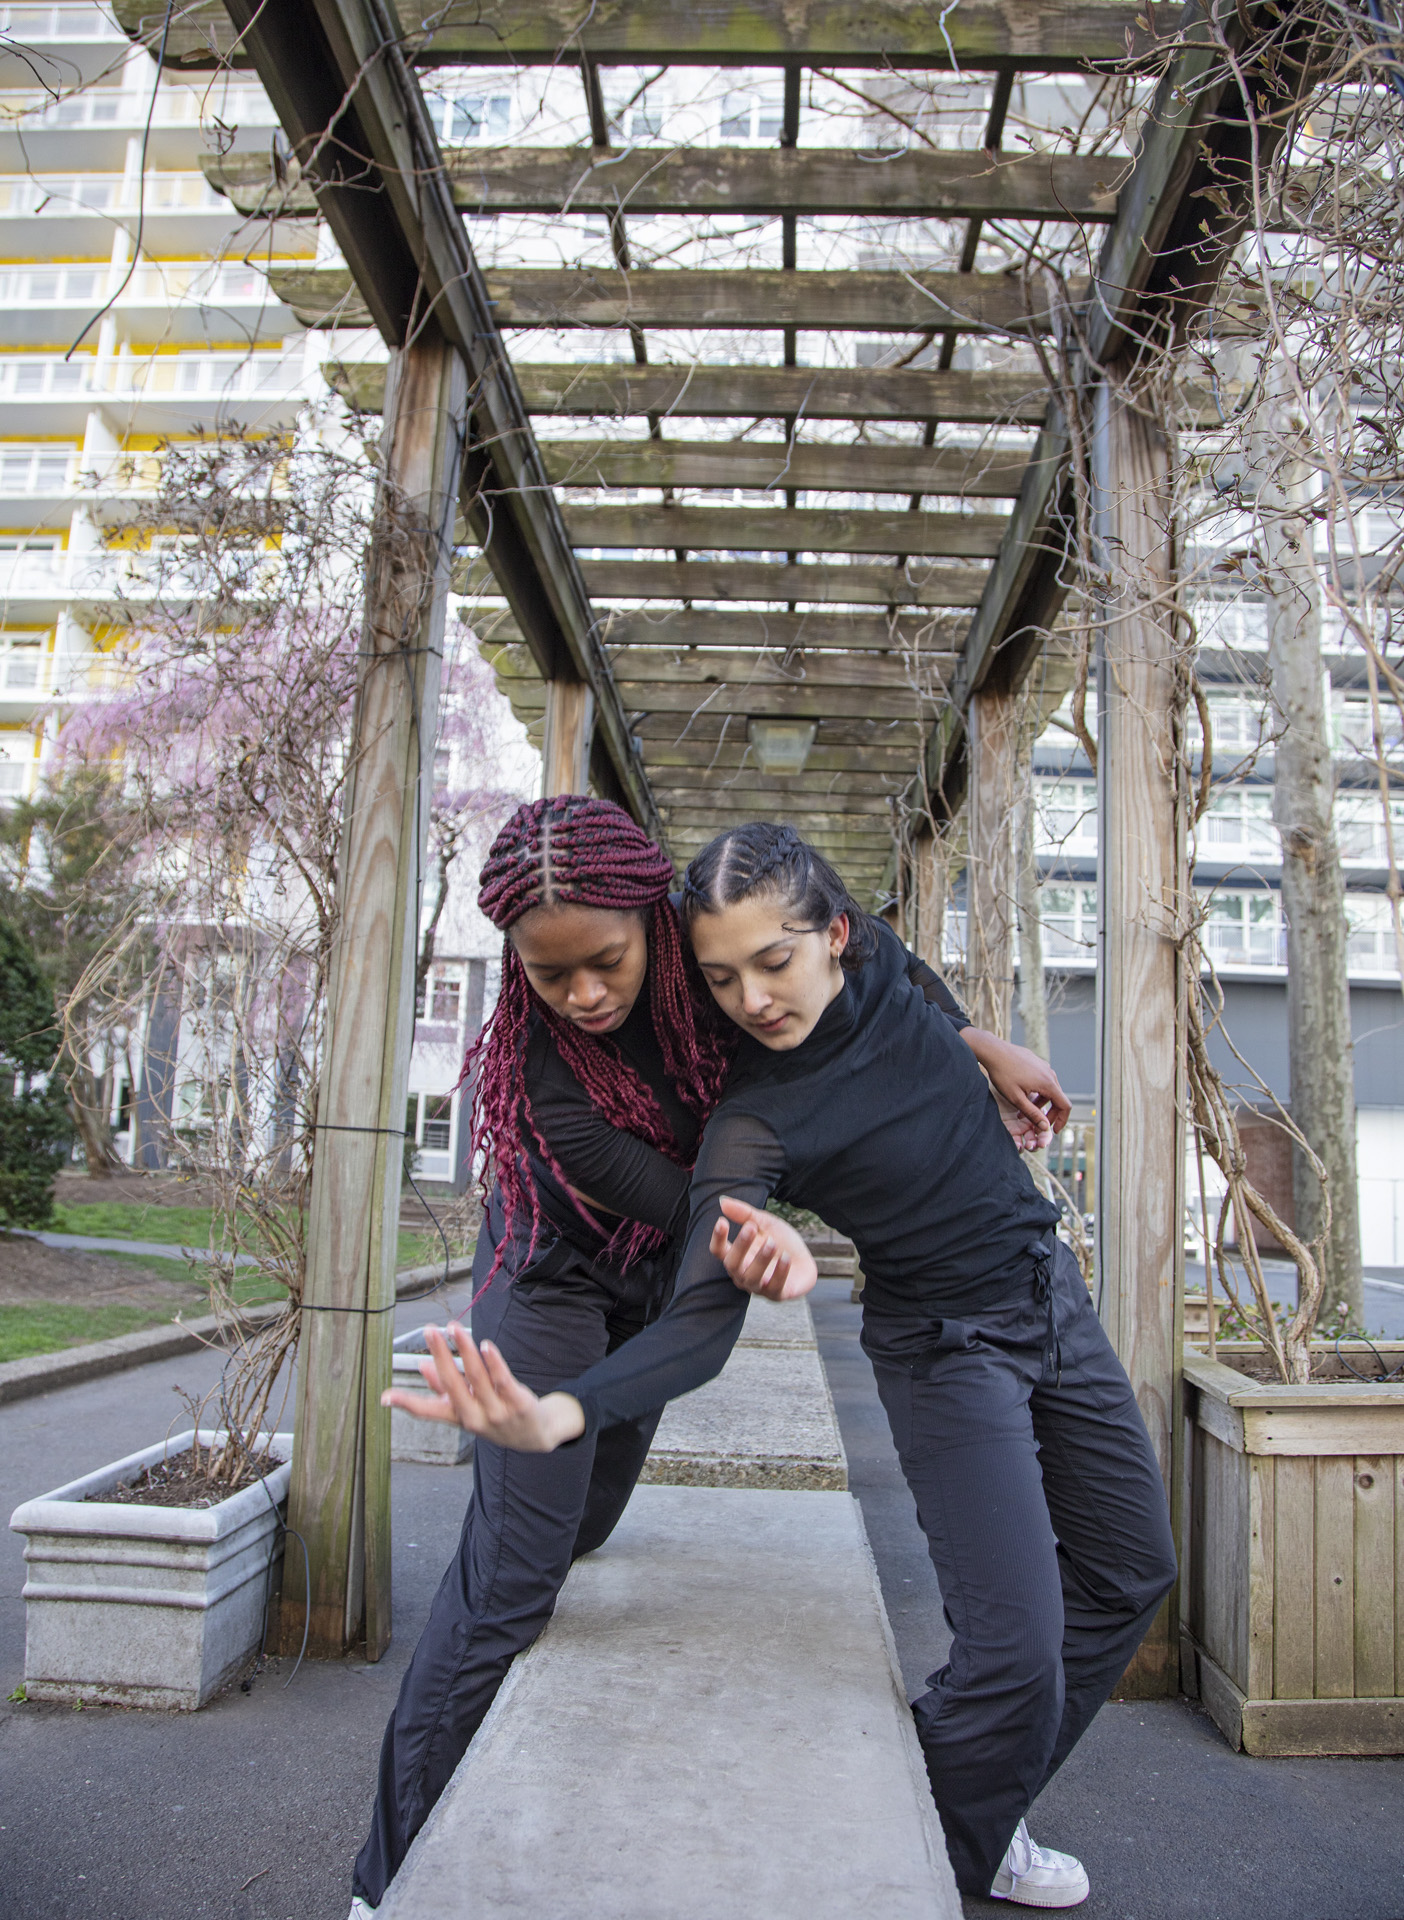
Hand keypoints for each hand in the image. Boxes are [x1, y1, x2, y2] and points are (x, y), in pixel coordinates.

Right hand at [381, 1323, 584, 1452]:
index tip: (385, 1397)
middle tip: (430, 1330)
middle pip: (453, 1384)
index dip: (406, 1404)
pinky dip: (493, 1362)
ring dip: (465, 1350)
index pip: (428, 1412)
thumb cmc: (495, 1415)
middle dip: (440, 1355)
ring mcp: (497, 1413)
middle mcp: (475, 1418)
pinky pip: (503, 1380)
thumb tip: (423, 1366)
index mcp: (458, 1418)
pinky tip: (485, 1346)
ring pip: (477, 1377)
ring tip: (454, 1328)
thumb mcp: (468, 1408)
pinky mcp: (518, 1404)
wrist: (535, 1434)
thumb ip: (445, 1389)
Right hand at [709, 1196, 817, 1300]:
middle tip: (751, 1228)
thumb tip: (722, 1201)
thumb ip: (744, 1214)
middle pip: (732, 1264)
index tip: (722, 1221)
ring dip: (761, 1259)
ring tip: (772, 1243)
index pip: (718, 1251)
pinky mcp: (776, 1294)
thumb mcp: (764, 1223)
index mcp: (736, 1256)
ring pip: (751, 1277)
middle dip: (740, 1246)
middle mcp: (742, 1274)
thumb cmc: (780, 1242)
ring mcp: (758, 1287)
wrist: (805, 1260)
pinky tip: (786, 1258)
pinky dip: (780, 1272)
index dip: (717, 1238)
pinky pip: (774, 1287)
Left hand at [961, 1029, 1070, 1150]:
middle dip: (1049, 1113)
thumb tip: (1046, 1127)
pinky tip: (1022, 1095)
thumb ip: (1032, 1114)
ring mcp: (1044, 1066)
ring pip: (1049, 1089)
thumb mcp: (1016, 1099)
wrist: (993, 1050)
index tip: (1054, 1130)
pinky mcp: (1036, 1062)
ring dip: (1041, 1103)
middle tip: (1036, 1124)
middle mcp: (1050, 1073)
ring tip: (1024, 1111)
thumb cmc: (1003, 1074)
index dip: (1062, 1120)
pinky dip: (1037, 1092)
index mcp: (1048, 1083)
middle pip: (1058, 1098)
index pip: (1065, 1106)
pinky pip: (1042, 1080)